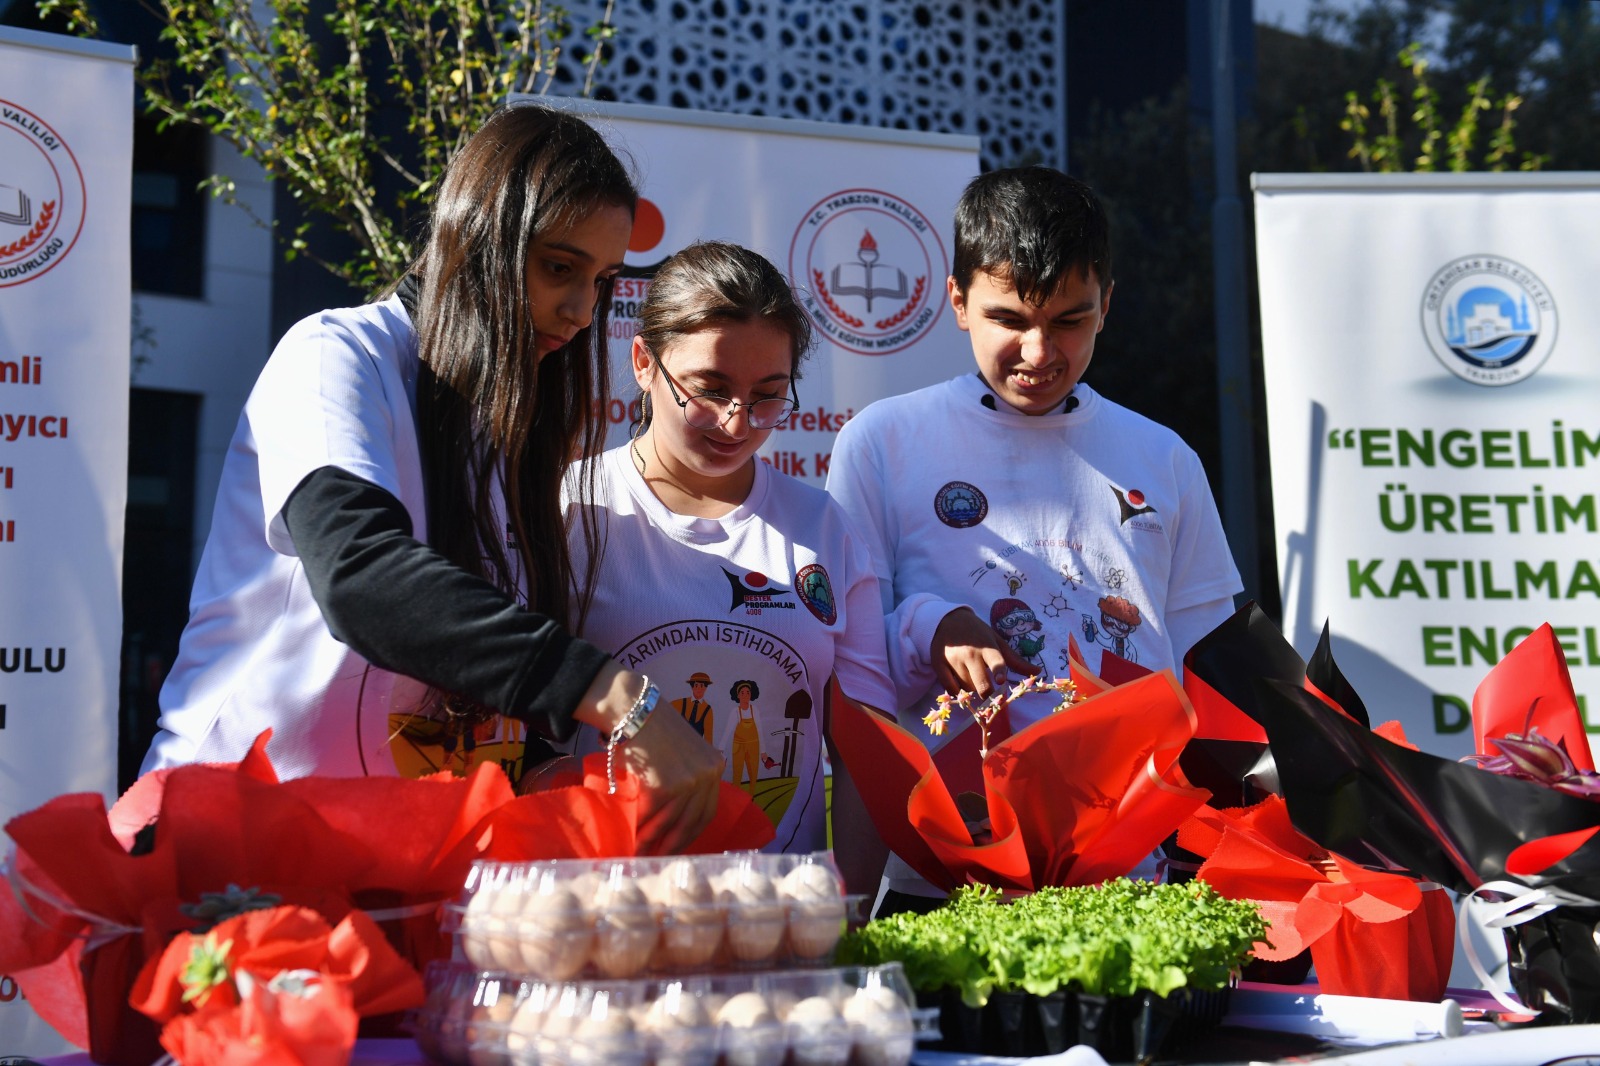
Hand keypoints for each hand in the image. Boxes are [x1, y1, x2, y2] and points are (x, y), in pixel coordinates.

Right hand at [620, 699, 725, 853]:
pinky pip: (652, 815)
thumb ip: (689, 776)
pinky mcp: (666, 785)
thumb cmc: (654, 729)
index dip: (693, 831)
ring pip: (671, 822)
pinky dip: (641, 829)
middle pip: (693, 820)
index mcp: (715, 766)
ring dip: (655, 842)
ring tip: (643, 853)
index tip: (681, 845)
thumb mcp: (685, 752)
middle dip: (676, 843)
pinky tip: (633, 838)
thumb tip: (678, 813)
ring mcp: (689, 781)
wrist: (636, 710)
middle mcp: (707, 774)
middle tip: (663, 858)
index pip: (708, 809)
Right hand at [930, 606, 1037, 699]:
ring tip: (971, 676)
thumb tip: (1038, 672)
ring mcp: (953, 660)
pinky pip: (950, 689)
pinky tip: (960, 683)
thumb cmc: (977, 633)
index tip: (1001, 680)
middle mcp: (970, 654)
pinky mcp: (939, 665)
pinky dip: (957, 691)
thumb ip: (1015, 660)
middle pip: (981, 685)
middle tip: (989, 693)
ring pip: (967, 689)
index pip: (995, 661)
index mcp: (987, 647)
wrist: (947, 620)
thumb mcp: (996, 641)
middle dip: (987, 694)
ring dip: (972, 688)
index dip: (998, 671)